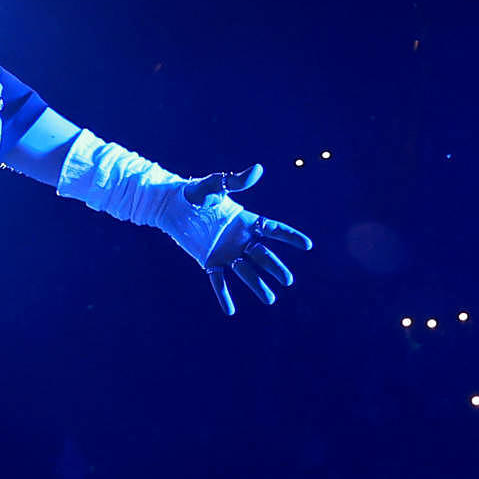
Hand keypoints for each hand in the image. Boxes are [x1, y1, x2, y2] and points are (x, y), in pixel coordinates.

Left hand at [183, 166, 313, 315]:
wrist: (171, 205)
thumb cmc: (195, 193)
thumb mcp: (214, 185)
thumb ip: (235, 180)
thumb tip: (258, 169)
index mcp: (247, 221)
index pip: (273, 229)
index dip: (290, 236)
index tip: (307, 245)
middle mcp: (241, 239)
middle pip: (263, 255)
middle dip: (275, 268)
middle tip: (287, 280)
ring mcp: (227, 252)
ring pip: (246, 272)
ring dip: (257, 285)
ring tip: (270, 300)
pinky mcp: (210, 261)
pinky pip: (219, 280)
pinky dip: (224, 294)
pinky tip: (230, 310)